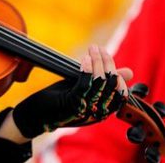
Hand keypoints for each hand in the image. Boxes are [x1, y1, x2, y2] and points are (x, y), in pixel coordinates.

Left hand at [12, 45, 132, 138]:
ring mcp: (86, 110)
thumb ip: (103, 81)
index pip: (121, 94)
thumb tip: (129, 72)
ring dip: (98, 63)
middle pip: (113, 87)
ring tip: (92, 49)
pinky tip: (85, 59)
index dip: (118, 74)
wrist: (35, 115)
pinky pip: (85, 87)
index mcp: (103, 111)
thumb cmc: (59, 100)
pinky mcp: (72, 105)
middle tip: (99, 48)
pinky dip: (87, 71)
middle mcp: (98, 113)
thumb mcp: (84, 88)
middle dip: (108, 64)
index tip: (107, 56)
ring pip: (101, 85)